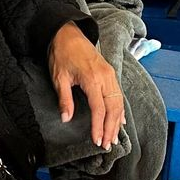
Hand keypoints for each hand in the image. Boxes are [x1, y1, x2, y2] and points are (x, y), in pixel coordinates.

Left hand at [49, 23, 124, 150]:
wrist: (68, 34)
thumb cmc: (61, 54)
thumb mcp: (59, 77)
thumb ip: (64, 99)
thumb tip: (66, 119)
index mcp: (92, 79)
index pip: (99, 109)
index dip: (99, 127)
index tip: (97, 141)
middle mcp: (105, 77)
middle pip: (113, 108)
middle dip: (111, 129)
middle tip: (107, 145)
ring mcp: (110, 75)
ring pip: (119, 103)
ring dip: (117, 122)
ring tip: (113, 138)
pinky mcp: (110, 73)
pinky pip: (119, 95)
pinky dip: (120, 110)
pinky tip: (120, 121)